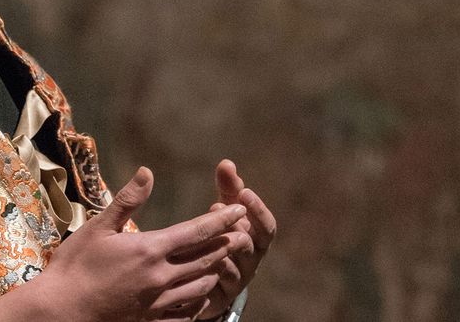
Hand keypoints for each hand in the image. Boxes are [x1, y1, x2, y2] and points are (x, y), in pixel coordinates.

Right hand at [33, 167, 251, 321]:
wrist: (61, 310)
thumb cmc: (75, 265)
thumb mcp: (98, 226)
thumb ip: (127, 200)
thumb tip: (148, 172)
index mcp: (150, 249)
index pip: (196, 232)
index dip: (221, 220)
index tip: (239, 210)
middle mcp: (161, 277)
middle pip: (206, 259)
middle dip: (226, 243)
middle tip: (242, 233)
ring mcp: (159, 303)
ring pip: (201, 287)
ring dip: (216, 271)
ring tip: (223, 261)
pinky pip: (188, 314)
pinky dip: (200, 303)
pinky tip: (200, 297)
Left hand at [197, 160, 276, 319]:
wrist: (208, 276)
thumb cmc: (220, 235)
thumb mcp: (225, 211)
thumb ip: (228, 189)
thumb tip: (227, 162)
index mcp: (256, 239)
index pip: (266, 226)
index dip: (258, 210)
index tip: (244, 192)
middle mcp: (251, 261)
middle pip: (253, 246)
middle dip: (237, 226)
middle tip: (218, 207)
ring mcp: (236, 280)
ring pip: (235, 266)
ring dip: (221, 248)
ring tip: (206, 233)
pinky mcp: (218, 297)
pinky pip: (215, 287)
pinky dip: (207, 273)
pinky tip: (193, 261)